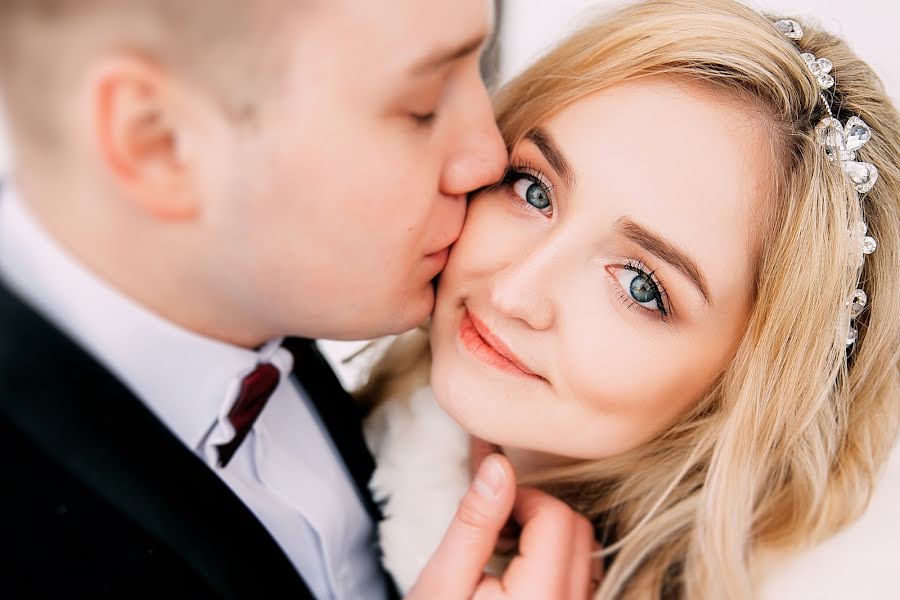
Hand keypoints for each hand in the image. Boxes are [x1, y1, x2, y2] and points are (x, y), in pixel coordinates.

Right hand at [408, 452, 600, 598]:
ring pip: (587, 553)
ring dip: (550, 537)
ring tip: (505, 553)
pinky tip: (521, 574)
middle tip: (494, 530)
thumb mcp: (442, 580)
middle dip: (538, 515)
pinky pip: (584, 580)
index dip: (522, 498)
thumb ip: (474, 521)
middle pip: (579, 531)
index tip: (489, 512)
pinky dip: (558, 563)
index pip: (556, 518)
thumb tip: (499, 465)